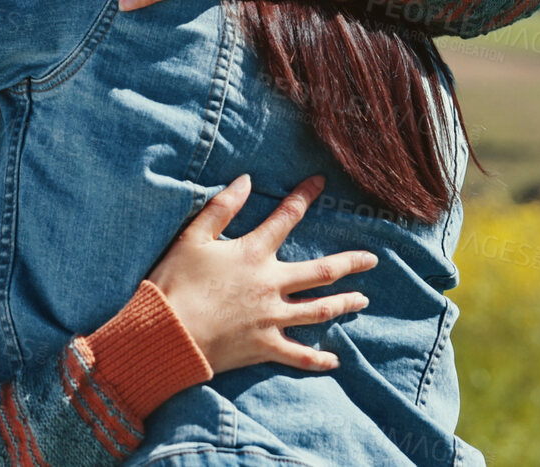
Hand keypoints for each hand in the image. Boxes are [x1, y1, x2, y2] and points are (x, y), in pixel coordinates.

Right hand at [146, 174, 375, 373]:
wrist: (167, 333)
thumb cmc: (176, 282)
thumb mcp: (193, 237)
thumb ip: (222, 207)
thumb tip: (246, 180)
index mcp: (253, 253)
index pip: (286, 218)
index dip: (304, 197)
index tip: (320, 182)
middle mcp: (271, 284)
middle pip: (321, 272)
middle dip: (350, 264)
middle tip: (372, 260)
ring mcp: (271, 318)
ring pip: (319, 311)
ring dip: (344, 304)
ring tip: (363, 300)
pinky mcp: (264, 346)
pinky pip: (298, 355)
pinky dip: (318, 359)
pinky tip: (334, 360)